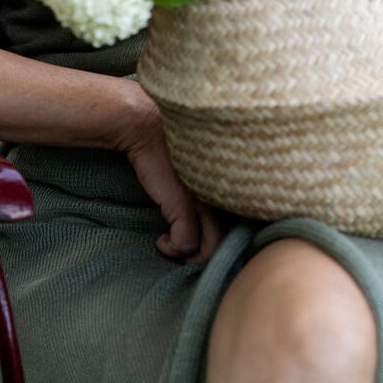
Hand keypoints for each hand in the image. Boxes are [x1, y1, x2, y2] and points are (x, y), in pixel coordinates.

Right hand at [118, 86, 228, 262]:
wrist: (144, 124)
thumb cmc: (165, 144)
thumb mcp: (191, 165)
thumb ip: (202, 183)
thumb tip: (199, 206)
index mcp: (224, 184)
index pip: (238, 223)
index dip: (220, 239)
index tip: (199, 240)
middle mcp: (217, 193)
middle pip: (227, 240)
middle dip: (206, 257)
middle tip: (186, 254)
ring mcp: (201, 200)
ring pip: (211, 248)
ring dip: (189, 257)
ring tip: (173, 249)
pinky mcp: (182, 204)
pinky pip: (184, 242)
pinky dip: (172, 248)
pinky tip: (161, 241)